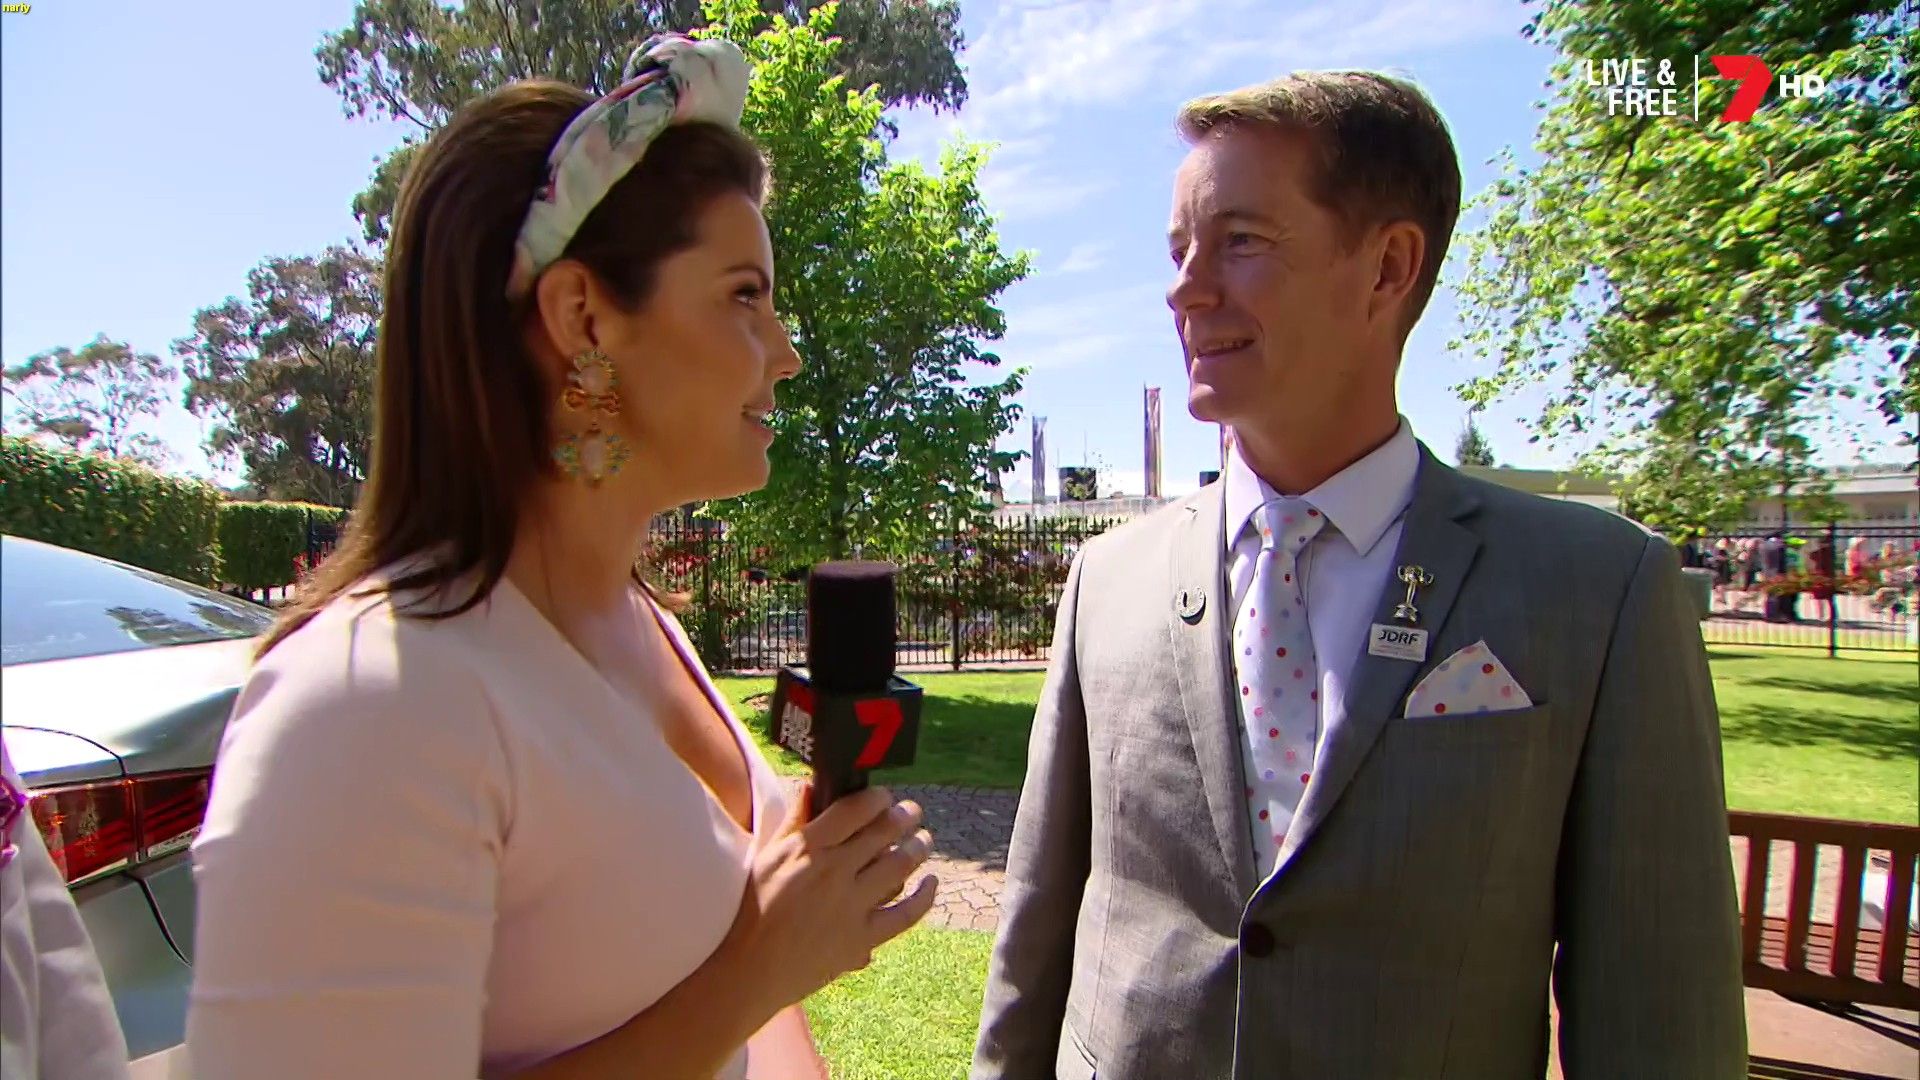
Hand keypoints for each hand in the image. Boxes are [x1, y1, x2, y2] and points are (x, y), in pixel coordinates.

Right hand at [721, 783, 937, 1016]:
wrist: (751, 969)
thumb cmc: (755, 909)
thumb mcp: (768, 857)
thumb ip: (796, 822)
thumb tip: (812, 785)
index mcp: (808, 849)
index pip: (856, 809)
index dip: (878, 798)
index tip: (884, 797)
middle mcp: (833, 872)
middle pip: (884, 832)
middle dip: (905, 816)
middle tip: (912, 812)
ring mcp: (850, 906)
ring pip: (900, 865)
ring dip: (918, 847)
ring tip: (923, 840)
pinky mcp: (862, 939)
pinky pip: (906, 914)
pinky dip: (925, 896)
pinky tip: (932, 881)